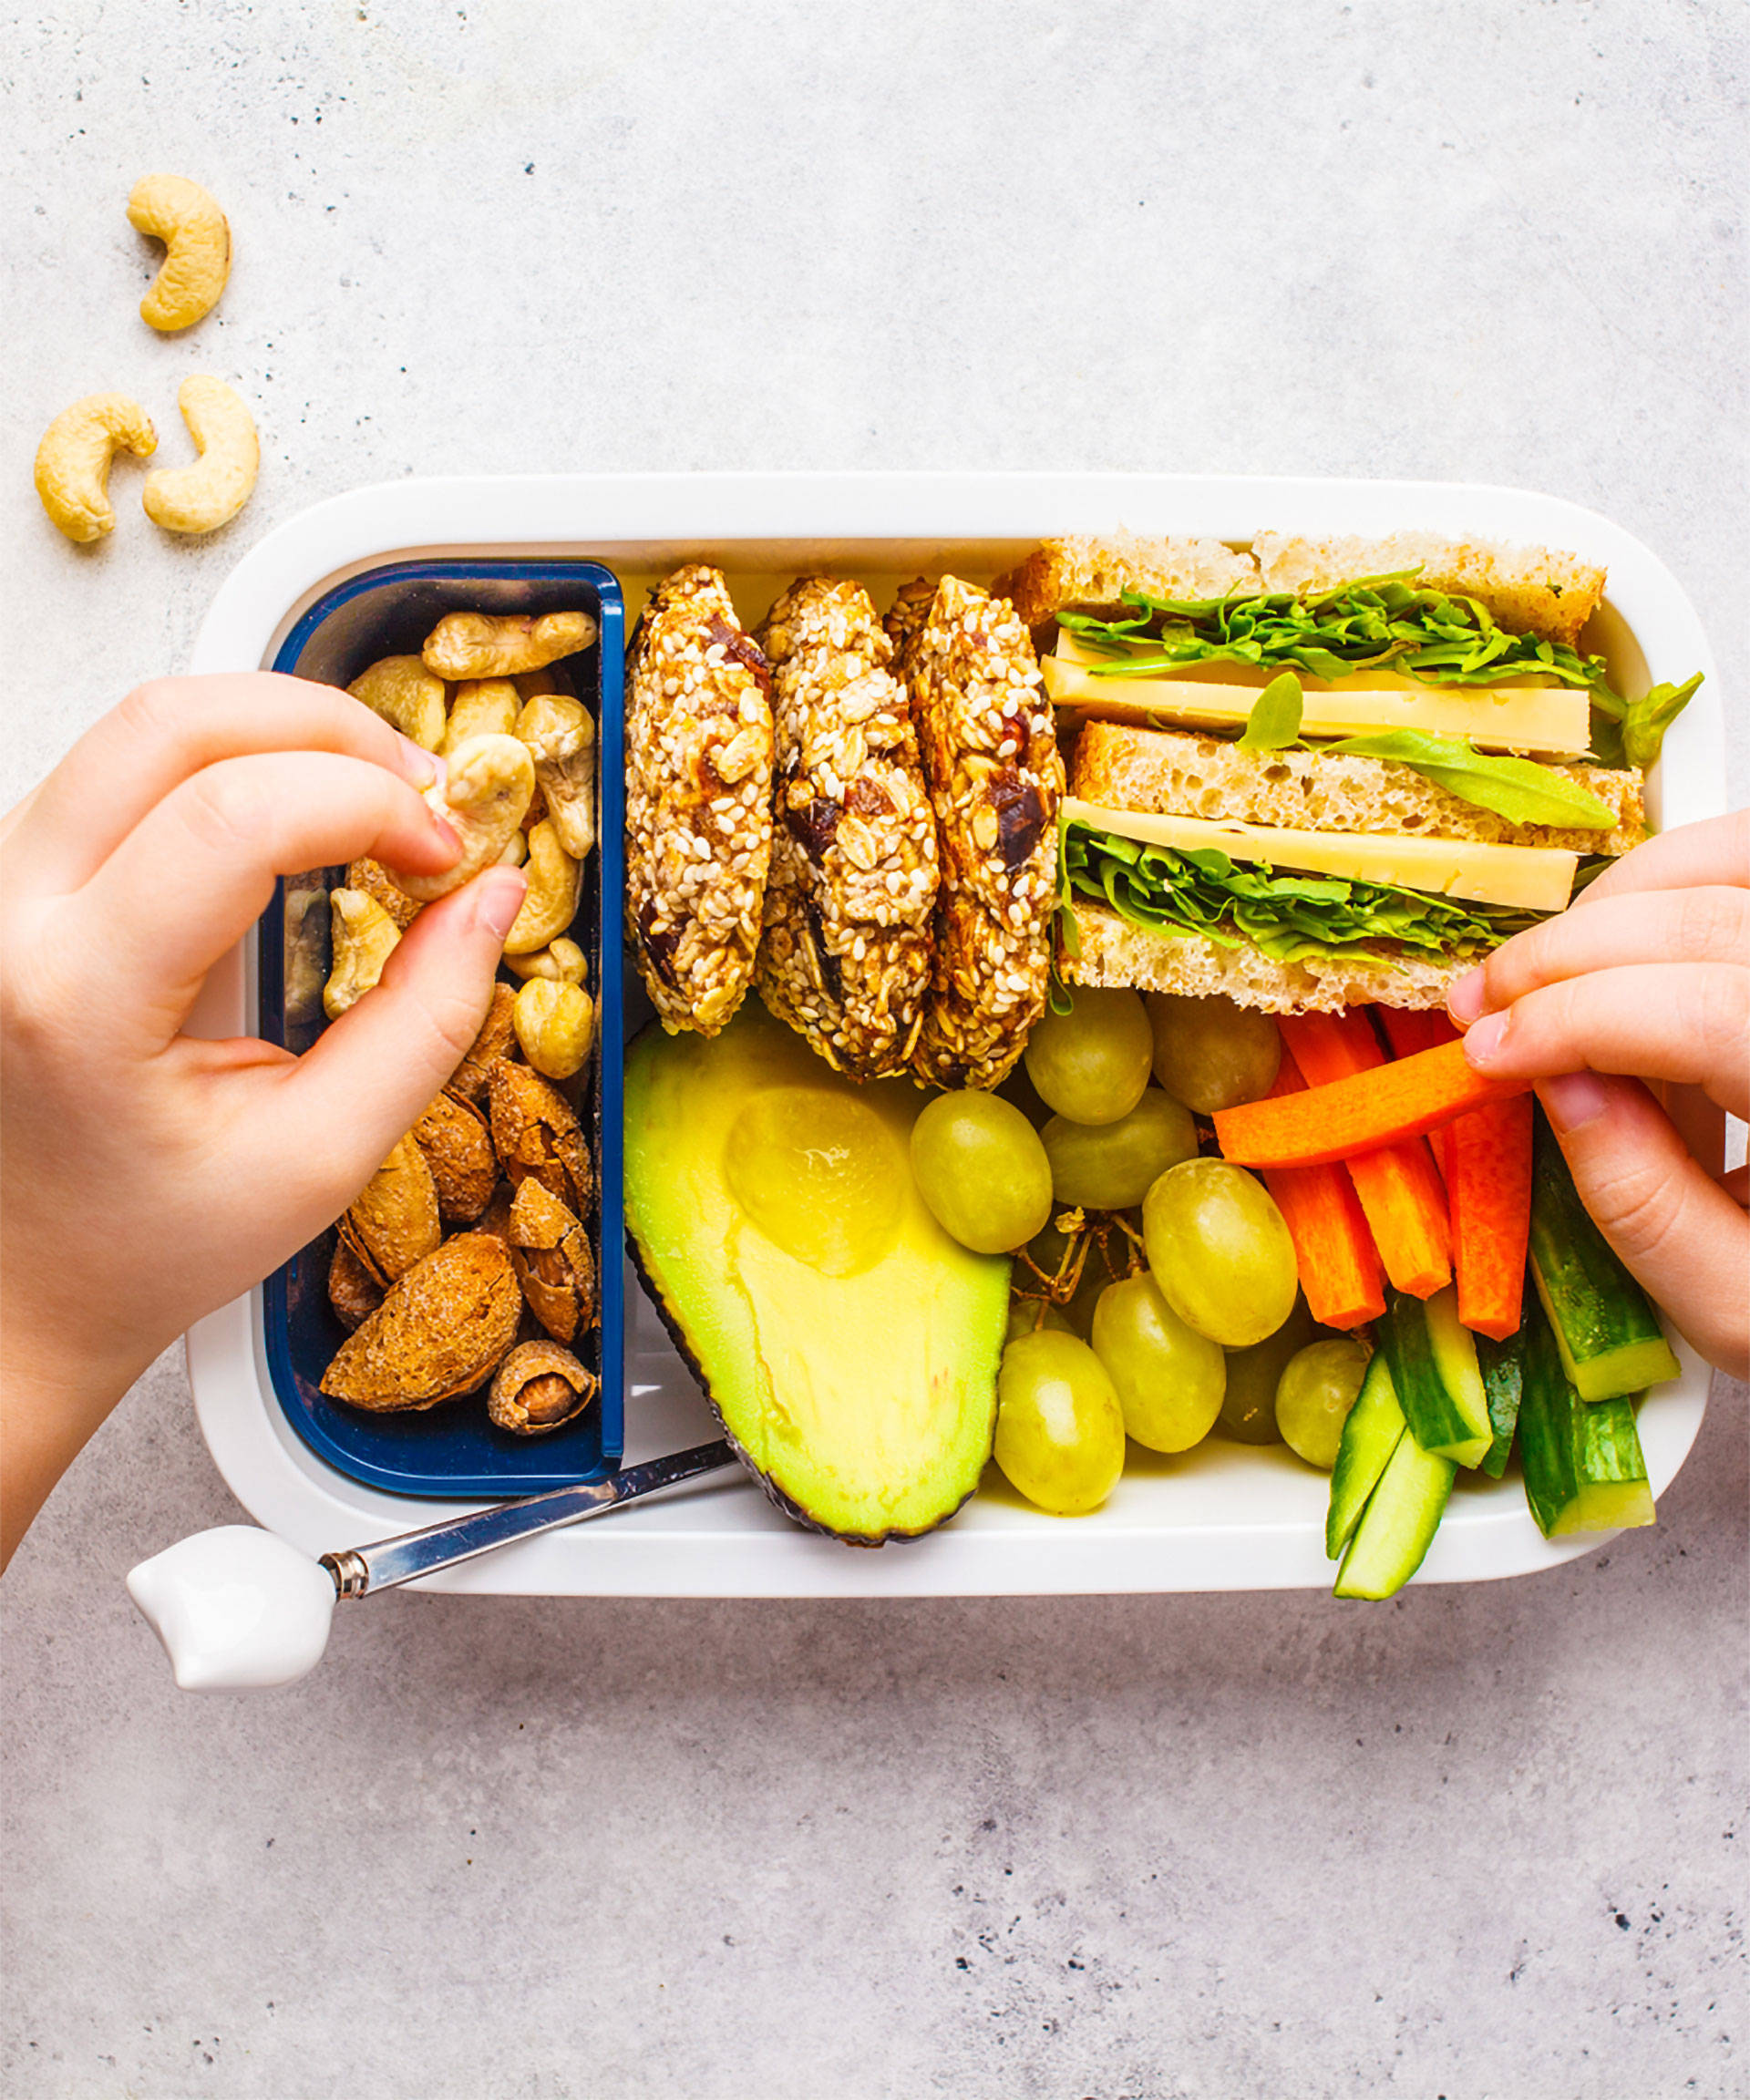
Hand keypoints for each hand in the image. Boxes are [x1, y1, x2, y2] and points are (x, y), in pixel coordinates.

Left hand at [0, 675, 527, 1563]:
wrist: (23, 1283)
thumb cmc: (149, 1242)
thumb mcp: (320, 1160)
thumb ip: (426, 1023)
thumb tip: (496, 897)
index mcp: (79, 999)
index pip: (233, 817)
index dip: (369, 802)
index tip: (446, 853)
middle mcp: (9, 920)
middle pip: (173, 722)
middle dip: (330, 726)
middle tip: (422, 792)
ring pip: (146, 723)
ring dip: (282, 732)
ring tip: (374, 802)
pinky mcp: (15, 876)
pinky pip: (126, 765)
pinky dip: (235, 763)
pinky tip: (301, 820)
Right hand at [1448, 810, 1748, 1379]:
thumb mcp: (1748, 1310)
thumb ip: (1646, 1207)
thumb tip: (1554, 1087)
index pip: (1704, 1017)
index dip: (1572, 1022)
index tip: (1487, 1053)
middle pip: (1711, 922)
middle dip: (1568, 954)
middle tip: (1487, 1004)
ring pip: (1740, 854)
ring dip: (1621, 902)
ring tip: (1551, 970)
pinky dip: (1685, 881)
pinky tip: (1632, 944)